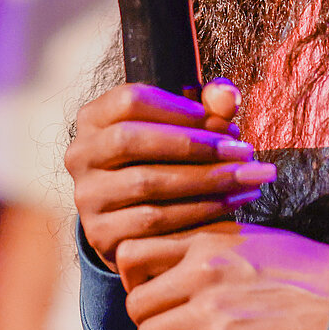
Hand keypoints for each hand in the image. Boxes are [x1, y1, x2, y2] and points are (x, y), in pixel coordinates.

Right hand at [66, 80, 275, 267]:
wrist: (134, 220)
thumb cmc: (163, 161)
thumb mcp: (180, 128)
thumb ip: (206, 107)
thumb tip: (227, 95)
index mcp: (93, 118)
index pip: (130, 100)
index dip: (180, 108)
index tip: (224, 121)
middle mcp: (80, 154)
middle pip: (133, 140)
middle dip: (195, 145)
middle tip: (245, 151)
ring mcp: (86, 196)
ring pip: (147, 183)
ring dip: (206, 181)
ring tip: (248, 178)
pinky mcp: (100, 234)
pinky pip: (153, 222)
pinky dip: (198, 213)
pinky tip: (232, 206)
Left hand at [116, 223, 328, 329]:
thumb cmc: (310, 271)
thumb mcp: (255, 239)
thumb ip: (213, 245)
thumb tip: (186, 260)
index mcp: (205, 238)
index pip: (132, 252)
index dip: (133, 281)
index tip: (152, 296)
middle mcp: (200, 269)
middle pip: (135, 301)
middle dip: (147, 323)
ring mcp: (210, 308)